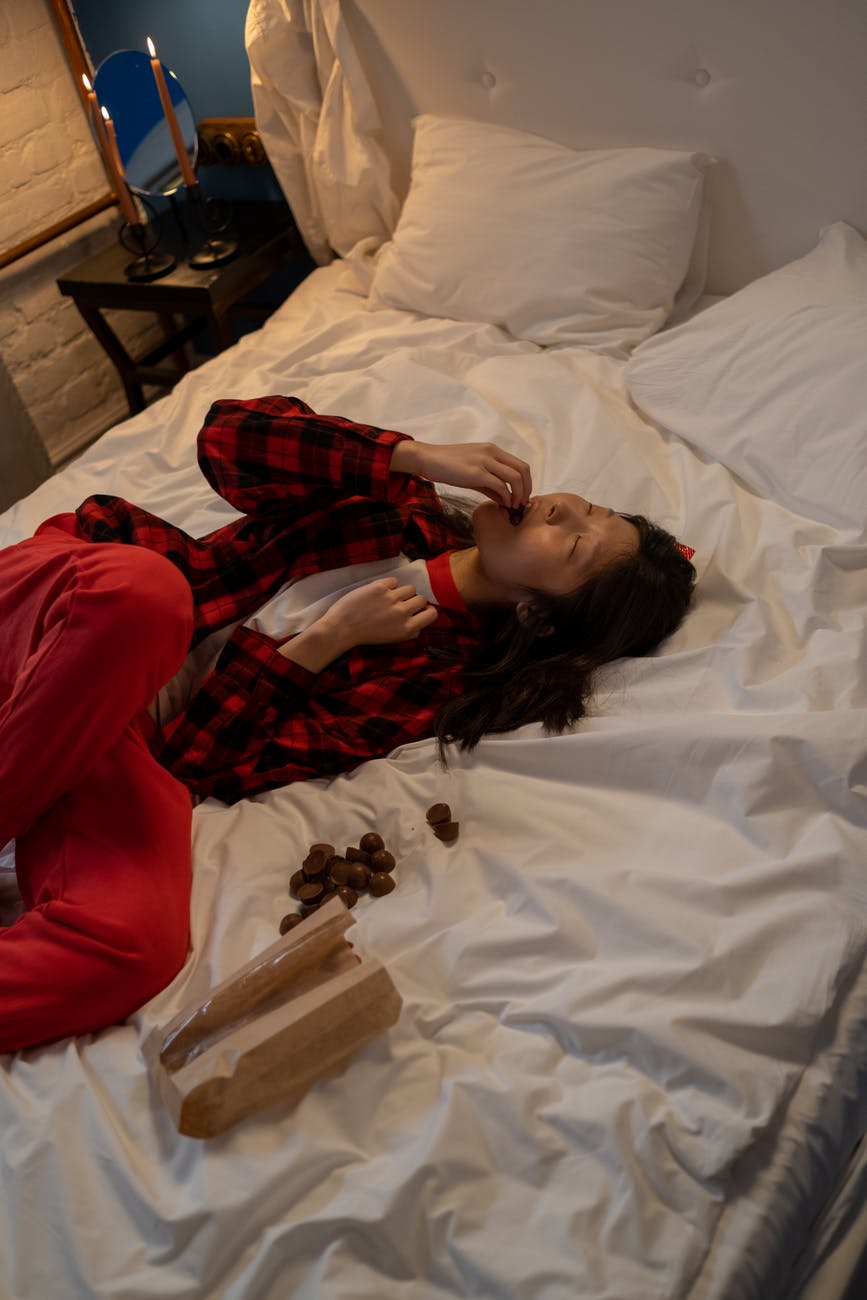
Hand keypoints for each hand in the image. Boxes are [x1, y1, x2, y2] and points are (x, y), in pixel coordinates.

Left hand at [279, 577, 438, 670]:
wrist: (342, 629)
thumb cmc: (366, 636)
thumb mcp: (393, 639)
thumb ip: (409, 632)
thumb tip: (419, 622)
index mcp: (407, 629)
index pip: (432, 614)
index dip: (426, 610)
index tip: (418, 610)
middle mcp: (402, 613)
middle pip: (421, 599)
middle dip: (413, 600)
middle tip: (401, 604)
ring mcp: (391, 598)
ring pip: (409, 588)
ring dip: (402, 592)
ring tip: (389, 597)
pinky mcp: (379, 587)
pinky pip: (394, 580)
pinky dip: (389, 585)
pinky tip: (379, 592)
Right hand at [391, 439, 531, 509]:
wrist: (427, 458)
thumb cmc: (448, 466)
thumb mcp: (472, 472)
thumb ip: (490, 484)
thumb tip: (504, 498)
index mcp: (493, 450)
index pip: (520, 465)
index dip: (526, 482)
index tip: (522, 496)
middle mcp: (492, 452)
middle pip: (522, 470)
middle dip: (526, 489)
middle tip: (521, 503)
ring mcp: (484, 461)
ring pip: (515, 477)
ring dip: (518, 494)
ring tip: (513, 506)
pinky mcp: (476, 473)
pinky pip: (500, 485)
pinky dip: (506, 497)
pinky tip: (503, 504)